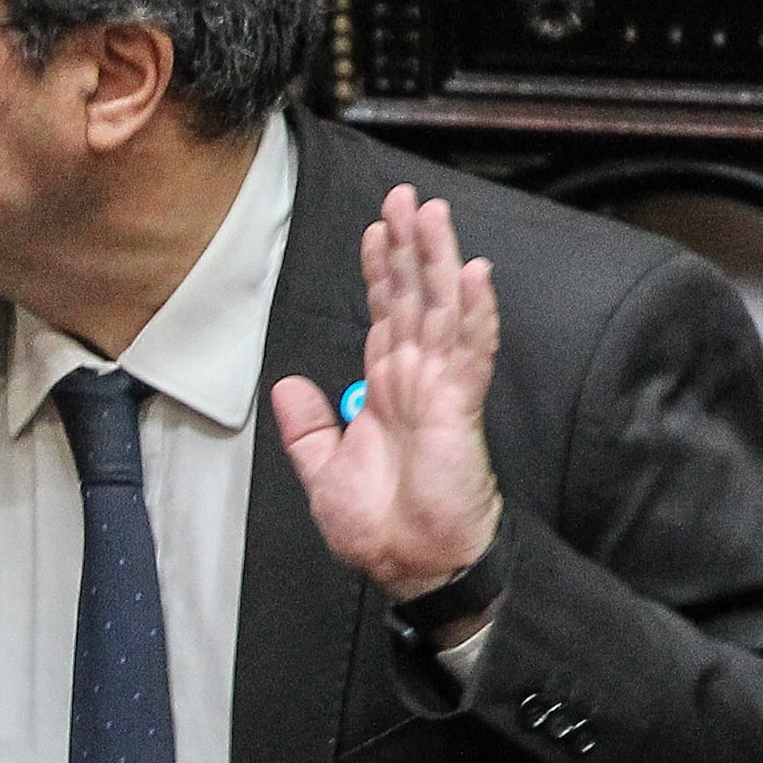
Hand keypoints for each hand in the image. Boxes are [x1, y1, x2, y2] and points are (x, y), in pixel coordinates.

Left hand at [268, 185, 502, 604]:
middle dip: (409, 247)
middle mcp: (415, 380)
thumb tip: (287, 385)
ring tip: (434, 214)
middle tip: (407, 197)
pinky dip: (473, 312)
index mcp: (385, 389)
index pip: (383, 314)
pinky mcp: (460, 408)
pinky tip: (475, 275)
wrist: (414, 565)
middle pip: (413, 298)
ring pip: (441, 309)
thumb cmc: (381, 526)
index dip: (379, 270)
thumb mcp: (323, 471)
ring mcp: (441, 390)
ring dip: (439, 260)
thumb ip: (307, 427)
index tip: (376, 228)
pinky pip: (469, 352)